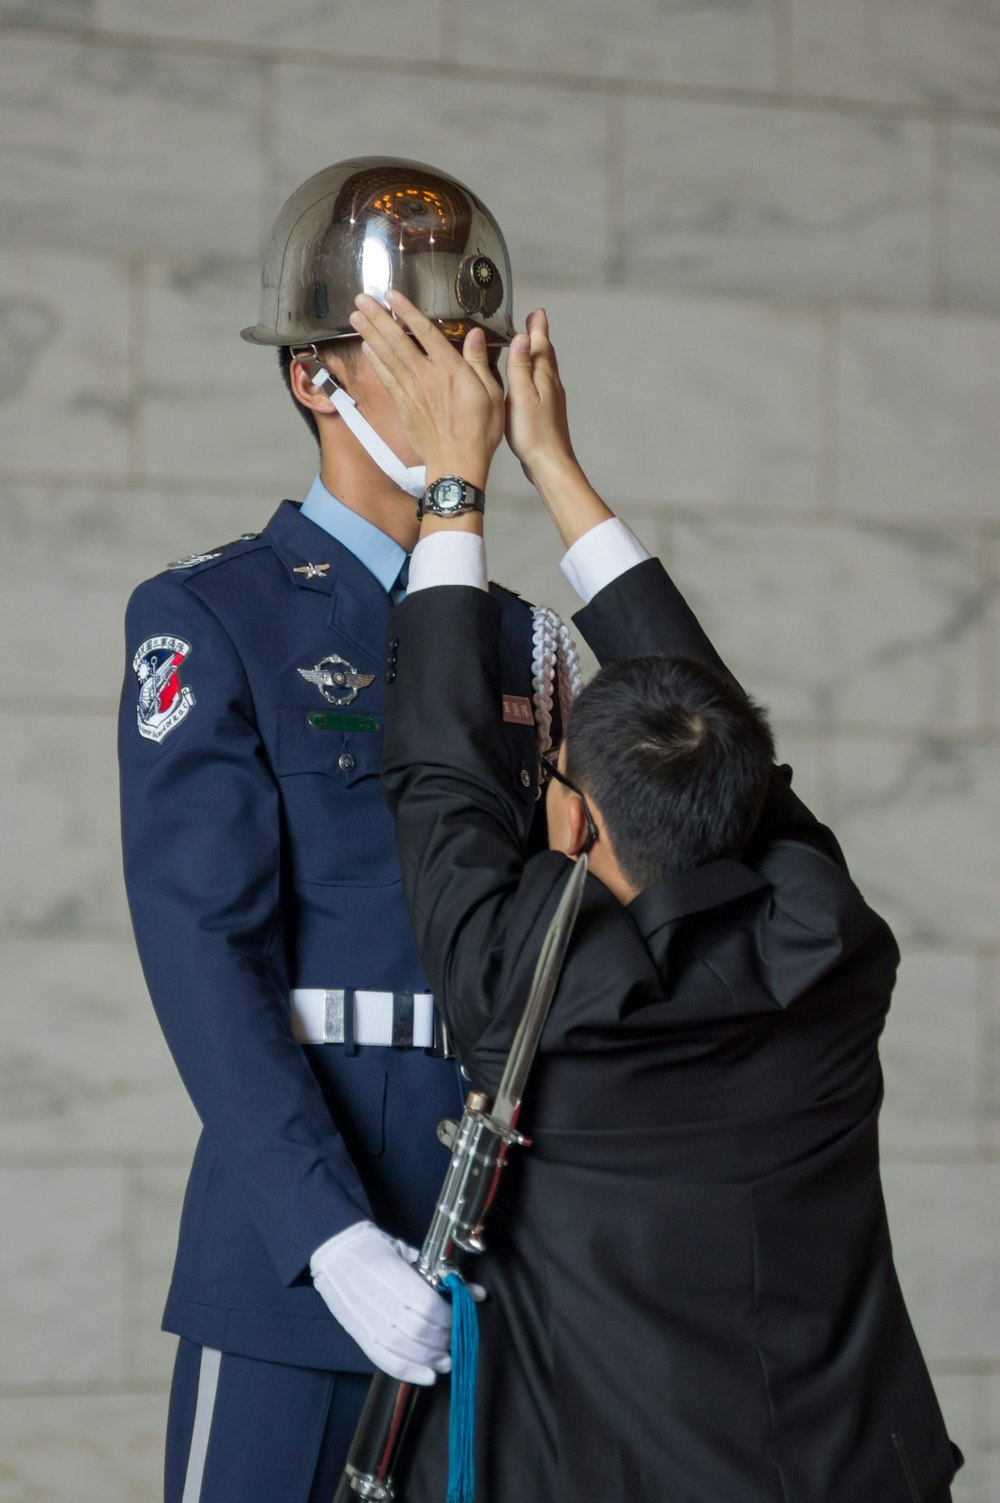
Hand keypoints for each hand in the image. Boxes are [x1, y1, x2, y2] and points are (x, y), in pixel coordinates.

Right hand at [311, 1221, 451, 1385]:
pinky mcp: (357, 1332)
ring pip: (400, 1348)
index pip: (425, 1304)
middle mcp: (374, 1296)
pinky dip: (407, 1371)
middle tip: (455, 1340)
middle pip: (415, 1329)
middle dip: (441, 1340)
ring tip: (445, 1361)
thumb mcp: (409, 1251)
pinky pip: (382, 1359)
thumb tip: (477, 1293)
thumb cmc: (374, 1248)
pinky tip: (426, 1375)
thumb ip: (442, 1273)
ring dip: (428, 1359)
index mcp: (389, 1270)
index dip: (447, 1317)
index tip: (459, 1318)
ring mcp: (363, 1317)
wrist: (335, 1251)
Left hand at [349, 290, 504, 487]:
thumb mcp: (492, 393)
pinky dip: (375, 361)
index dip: (406, 311)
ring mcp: (411, 391)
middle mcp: (427, 376)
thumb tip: (474, 335)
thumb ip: (478, 361)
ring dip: (370, 333)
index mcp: (451, 369)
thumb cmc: (479, 432)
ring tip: (355, 315)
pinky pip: (385, 378)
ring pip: (387, 356)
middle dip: (378, 317)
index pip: (425, 331)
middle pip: (397, 340)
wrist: (457, 464)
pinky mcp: (403, 406)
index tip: (392, 294)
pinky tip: (366, 347)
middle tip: (361, 298)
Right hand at [506, 308, 613, 547]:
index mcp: (544, 378)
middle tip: (534, 322)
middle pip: (545, 354)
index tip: (536, 312)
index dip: (537, 327)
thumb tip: (522, 337)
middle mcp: (551, 385)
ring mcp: (552, 399)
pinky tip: (530, 383)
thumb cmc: (533, 434)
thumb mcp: (521, 396)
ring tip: (531, 347)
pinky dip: (536, 374)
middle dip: (539, 337)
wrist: (550, 464)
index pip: (540, 344)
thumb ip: (520, 367)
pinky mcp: (548, 413)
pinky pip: (542, 384)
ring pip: (546, 369)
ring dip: (538, 354)